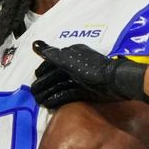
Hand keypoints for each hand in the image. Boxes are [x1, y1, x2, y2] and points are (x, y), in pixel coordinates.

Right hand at [31, 41, 148, 107]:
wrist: (115, 82)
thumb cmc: (92, 69)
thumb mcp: (70, 61)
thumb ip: (53, 55)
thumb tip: (35, 44)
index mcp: (73, 54)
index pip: (54, 61)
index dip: (43, 69)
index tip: (34, 77)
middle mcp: (77, 65)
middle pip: (57, 74)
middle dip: (45, 83)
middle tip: (33, 93)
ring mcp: (82, 78)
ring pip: (62, 84)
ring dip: (50, 92)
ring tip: (39, 100)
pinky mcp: (87, 90)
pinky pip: (70, 93)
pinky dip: (60, 98)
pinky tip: (50, 104)